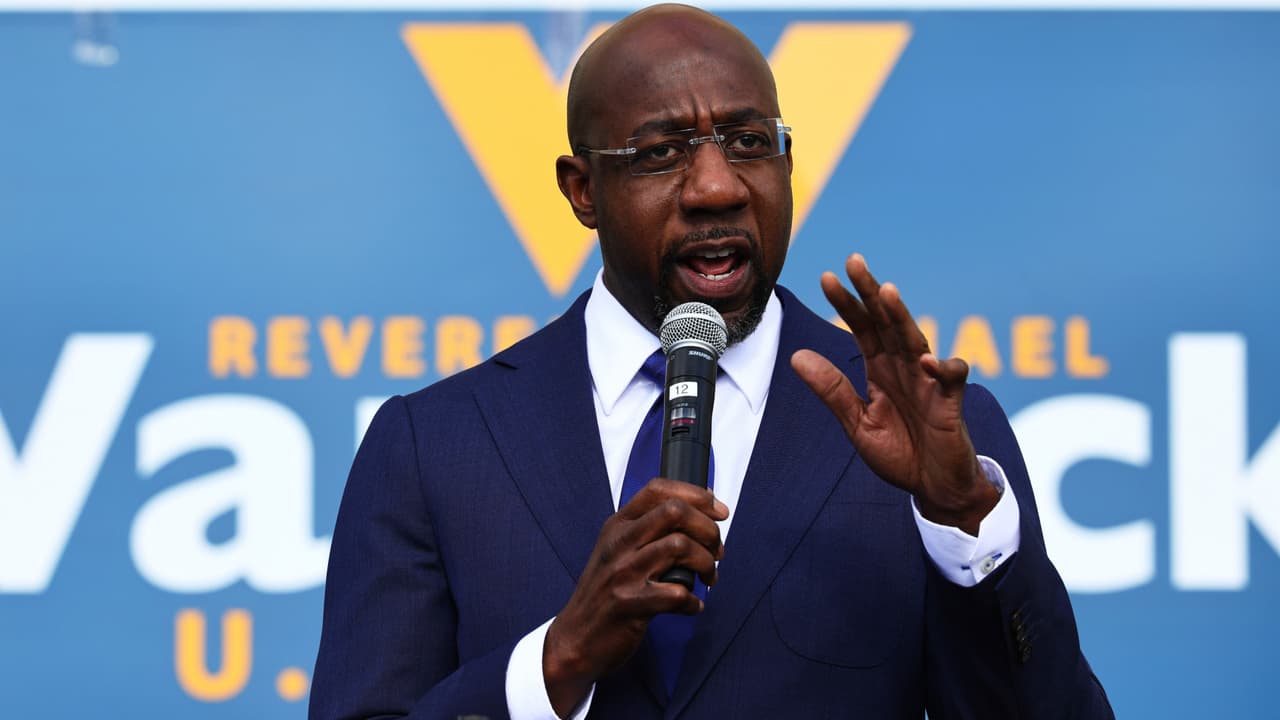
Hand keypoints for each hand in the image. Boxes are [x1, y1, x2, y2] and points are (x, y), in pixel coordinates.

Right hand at [543, 478, 727, 715]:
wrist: (575, 638)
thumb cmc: (606, 593)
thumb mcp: (618, 551)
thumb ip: (650, 530)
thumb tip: (701, 510)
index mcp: (618, 525)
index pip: (658, 489)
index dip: (696, 495)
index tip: (719, 511)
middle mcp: (619, 543)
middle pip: (674, 511)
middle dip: (708, 529)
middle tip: (717, 550)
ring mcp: (623, 572)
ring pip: (680, 546)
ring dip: (706, 563)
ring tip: (708, 578)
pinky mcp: (630, 604)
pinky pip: (677, 593)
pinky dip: (693, 601)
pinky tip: (691, 606)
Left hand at [790, 253, 997, 535]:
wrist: (934, 488)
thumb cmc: (900, 453)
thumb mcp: (857, 423)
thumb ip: (832, 390)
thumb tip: (796, 355)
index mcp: (880, 370)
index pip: (862, 328)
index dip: (846, 303)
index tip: (826, 277)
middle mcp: (904, 368)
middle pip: (887, 323)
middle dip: (870, 292)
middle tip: (854, 261)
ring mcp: (928, 382)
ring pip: (916, 340)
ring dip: (902, 316)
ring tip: (886, 292)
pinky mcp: (950, 404)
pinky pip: (951, 379)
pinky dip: (943, 368)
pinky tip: (929, 360)